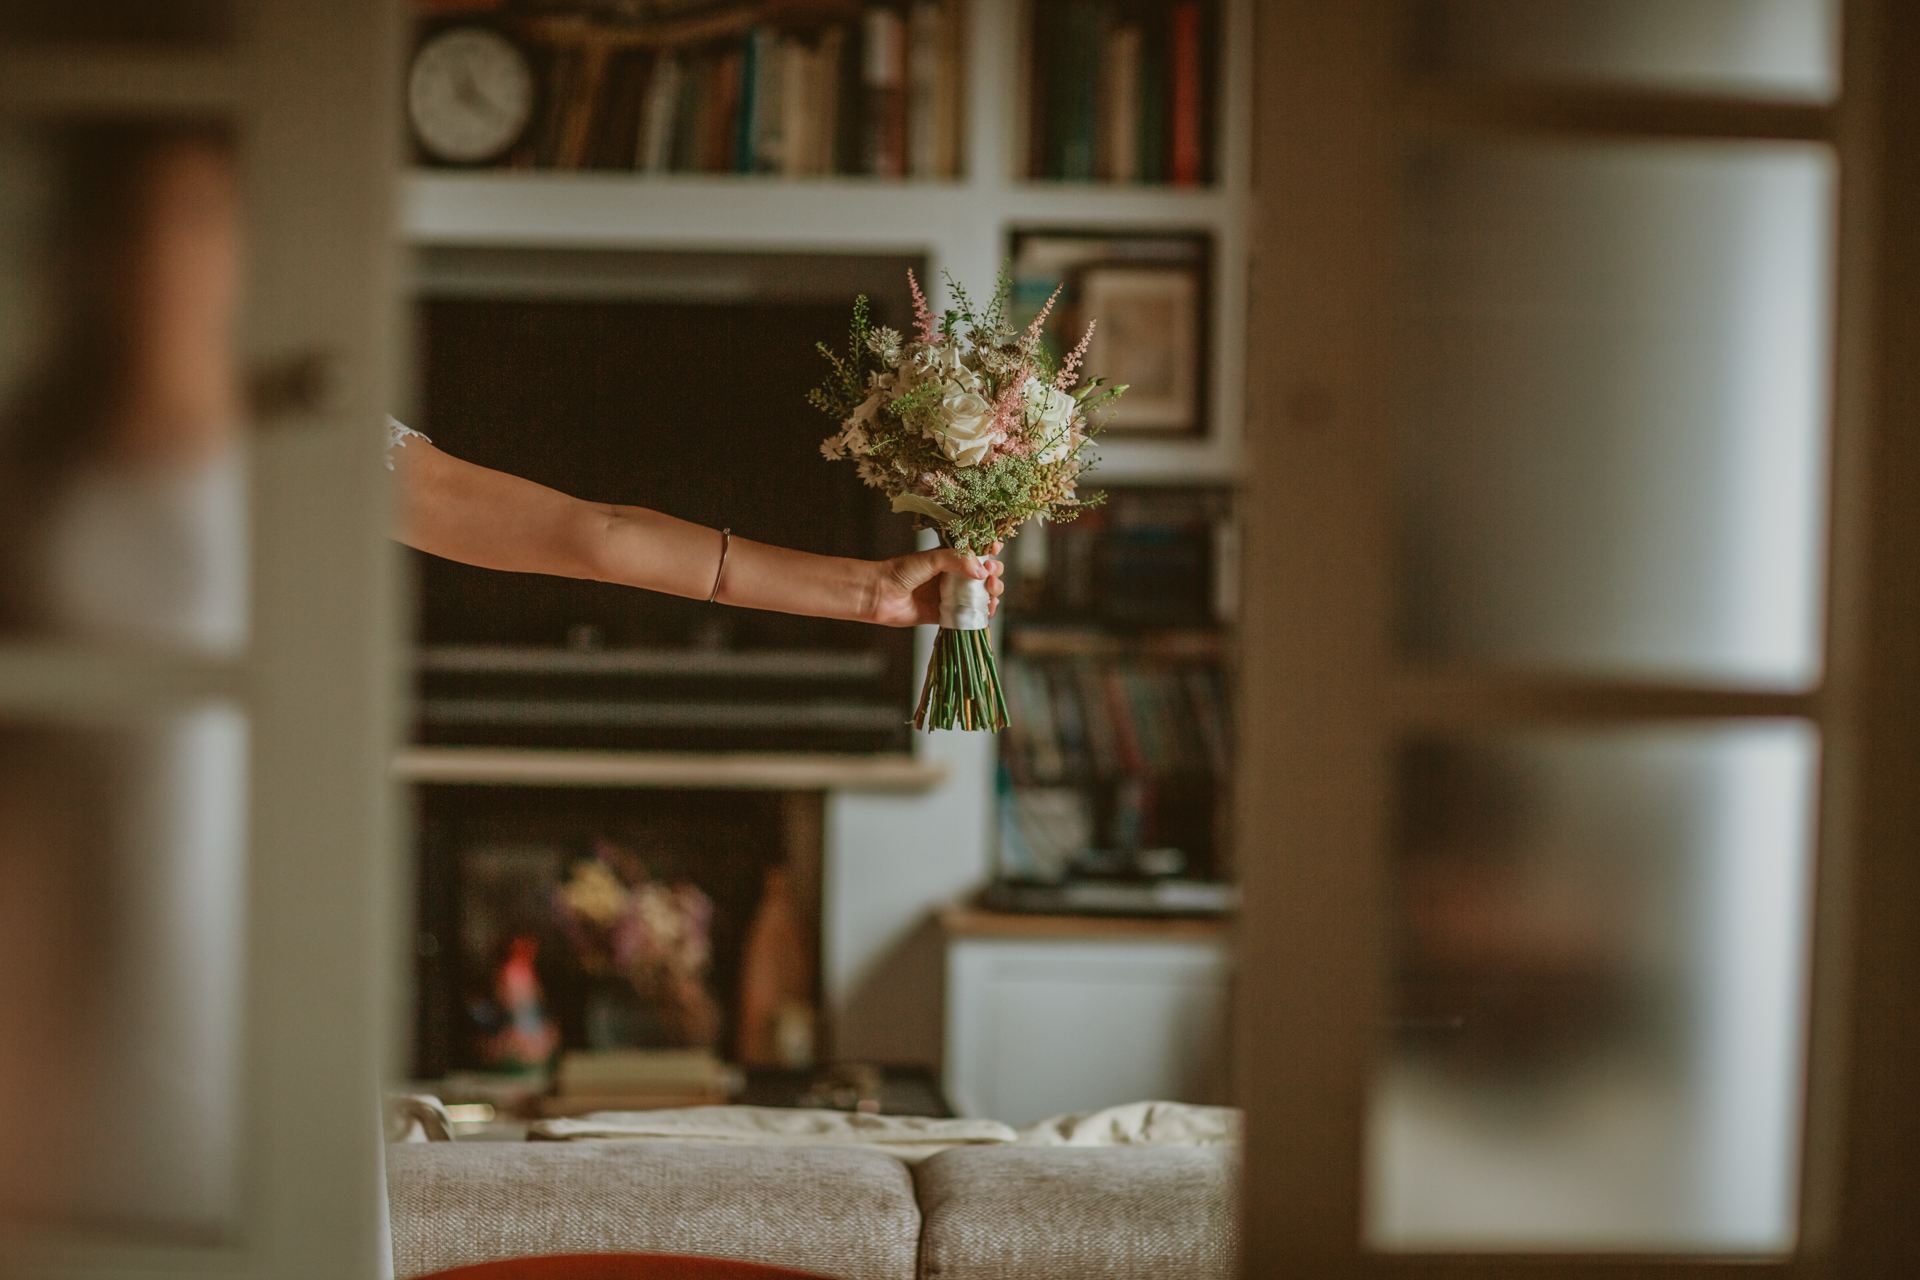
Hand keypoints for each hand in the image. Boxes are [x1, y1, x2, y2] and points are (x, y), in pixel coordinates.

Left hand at [866, 542, 1004, 627]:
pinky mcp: (947, 614)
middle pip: (984, 573)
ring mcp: (951, 595)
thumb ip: (957, 560)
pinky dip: (983, 613)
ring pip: (981, 594)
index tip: (996, 550)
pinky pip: (970, 614)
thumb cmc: (900, 571)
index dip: (990, 550)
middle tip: (990, 575)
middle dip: (994, 573)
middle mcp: (953, 575)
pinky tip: (987, 610)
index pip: (977, 551)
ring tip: (991, 593)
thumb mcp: (931, 559)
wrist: (880, 595)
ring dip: (992, 593)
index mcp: (950, 557)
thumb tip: (982, 571)